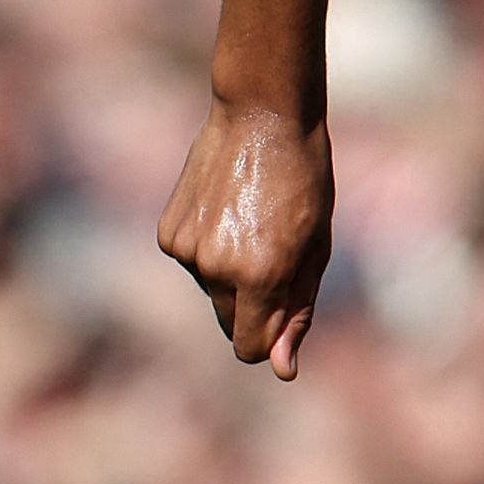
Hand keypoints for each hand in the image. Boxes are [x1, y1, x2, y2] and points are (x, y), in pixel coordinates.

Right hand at [156, 99, 332, 379]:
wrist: (262, 115)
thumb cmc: (304, 180)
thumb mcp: (315, 249)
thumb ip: (298, 311)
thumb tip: (282, 369)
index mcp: (259, 276)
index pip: (250, 347)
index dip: (270, 337)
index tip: (284, 311)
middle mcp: (215, 269)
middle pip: (231, 324)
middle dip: (254, 305)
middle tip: (276, 254)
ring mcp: (185, 250)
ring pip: (212, 292)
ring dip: (232, 273)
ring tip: (252, 222)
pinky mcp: (168, 233)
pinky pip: (192, 263)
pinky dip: (208, 250)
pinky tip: (226, 210)